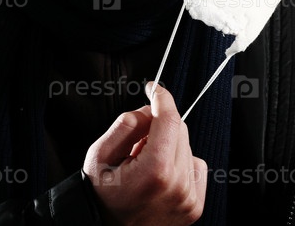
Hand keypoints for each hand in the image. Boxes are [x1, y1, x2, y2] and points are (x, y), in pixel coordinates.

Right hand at [82, 84, 206, 225]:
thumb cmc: (100, 195)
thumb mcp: (99, 154)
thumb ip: (126, 124)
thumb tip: (150, 110)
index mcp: (155, 172)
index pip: (169, 119)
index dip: (161, 97)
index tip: (154, 88)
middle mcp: (178, 186)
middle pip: (179, 129)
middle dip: (158, 126)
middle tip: (136, 143)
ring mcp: (189, 199)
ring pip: (187, 145)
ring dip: (168, 145)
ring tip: (144, 164)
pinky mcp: (195, 206)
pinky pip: (195, 165)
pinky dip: (179, 162)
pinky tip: (160, 175)